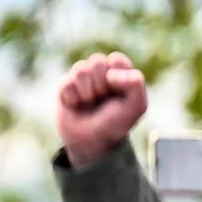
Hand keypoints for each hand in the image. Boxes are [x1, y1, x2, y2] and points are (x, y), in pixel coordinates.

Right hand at [55, 51, 151, 169]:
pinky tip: (76, 105)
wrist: (91, 142)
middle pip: (97, 61)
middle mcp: (100, 71)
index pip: (116, 59)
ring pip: (80, 69)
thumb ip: (136, 83)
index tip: (117, 94)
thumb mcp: (136, 106)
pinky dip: (72, 97)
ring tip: (89, 103)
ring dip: (86, 91)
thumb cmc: (115, 123)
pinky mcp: (65, 86)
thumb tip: (110, 74)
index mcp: (120, 72)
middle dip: (100, 85)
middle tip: (101, 100)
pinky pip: (66, 83)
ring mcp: (82, 78)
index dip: (116, 77)